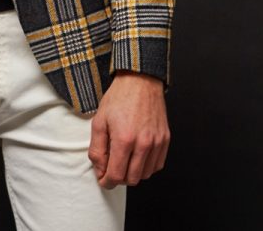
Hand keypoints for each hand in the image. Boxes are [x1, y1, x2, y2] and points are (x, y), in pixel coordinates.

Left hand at [88, 71, 169, 188]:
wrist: (140, 81)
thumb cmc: (119, 98)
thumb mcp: (99, 121)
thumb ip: (97, 149)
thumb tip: (100, 171)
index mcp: (124, 139)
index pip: (116, 175)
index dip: (106, 181)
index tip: (103, 179)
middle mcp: (143, 144)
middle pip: (131, 179)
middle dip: (118, 178)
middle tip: (111, 168)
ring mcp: (157, 142)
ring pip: (145, 175)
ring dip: (132, 173)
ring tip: (124, 159)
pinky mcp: (165, 140)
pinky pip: (157, 165)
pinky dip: (146, 166)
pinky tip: (137, 156)